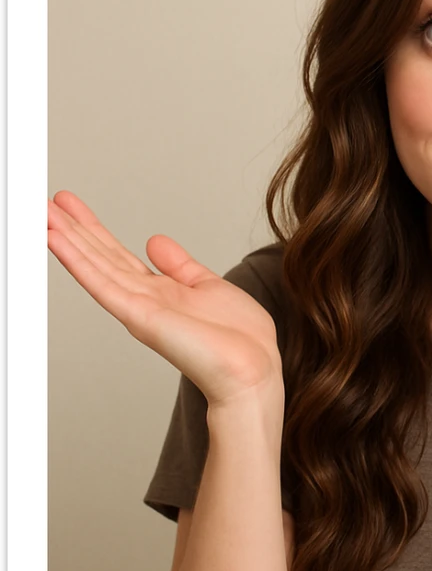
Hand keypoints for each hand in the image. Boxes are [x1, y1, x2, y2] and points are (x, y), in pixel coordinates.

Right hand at [47, 190, 283, 408]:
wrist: (252, 370)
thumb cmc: (239, 339)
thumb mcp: (207, 286)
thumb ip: (179, 265)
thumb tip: (153, 240)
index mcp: (160, 291)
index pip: (117, 253)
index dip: (93, 228)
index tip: (70, 204)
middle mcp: (143, 298)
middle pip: (100, 256)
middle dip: (71, 227)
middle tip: (43, 200)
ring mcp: (138, 307)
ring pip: (94, 265)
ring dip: (66, 238)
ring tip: (41, 212)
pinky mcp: (139, 316)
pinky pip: (102, 283)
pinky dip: (78, 261)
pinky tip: (57, 239)